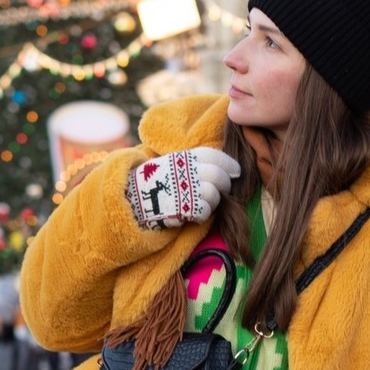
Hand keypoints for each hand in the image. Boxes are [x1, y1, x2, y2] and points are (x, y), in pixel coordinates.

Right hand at [126, 147, 240, 228]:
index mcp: (184, 157)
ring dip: (214, 201)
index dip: (229, 163)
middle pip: (219, 176)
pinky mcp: (184, 208)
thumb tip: (221, 166)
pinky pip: (205, 212)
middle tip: (223, 189)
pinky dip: (203, 214)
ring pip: (214, 194)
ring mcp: (186, 189)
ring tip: (204, 203)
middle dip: (225, 184)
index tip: (237, 171)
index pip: (214, 156)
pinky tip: (195, 213)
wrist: (132, 197)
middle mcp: (187, 171)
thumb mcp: (172, 163)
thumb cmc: (155, 180)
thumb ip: (193, 163)